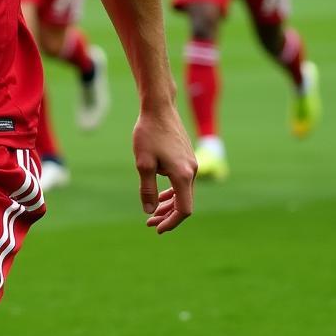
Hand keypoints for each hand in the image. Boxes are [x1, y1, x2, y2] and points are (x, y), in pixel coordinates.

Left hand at [133, 105, 196, 233]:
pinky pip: (182, 181)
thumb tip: (149, 211)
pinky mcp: (186, 157)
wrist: (159, 107)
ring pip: (183, 192)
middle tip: (150, 224)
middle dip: (167, 216)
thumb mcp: (143, 162)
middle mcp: (192, 171)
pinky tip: (161, 195)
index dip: (171, 222)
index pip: (183, 209)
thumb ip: (147, 189)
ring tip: (152, 213)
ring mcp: (191, 163)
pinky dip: (172, 191)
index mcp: (183, 175)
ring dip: (168, 204)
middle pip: (184, 203)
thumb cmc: (148, 133)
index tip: (156, 228)